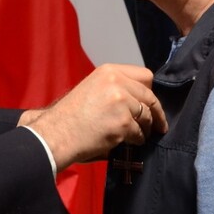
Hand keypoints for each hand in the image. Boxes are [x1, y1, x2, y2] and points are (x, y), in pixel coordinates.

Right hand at [18, 64, 167, 171]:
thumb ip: (115, 87)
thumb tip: (139, 99)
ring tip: (137, 135)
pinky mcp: (123, 123)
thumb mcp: (92, 88)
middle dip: (156, 113)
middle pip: (149, 96)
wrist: (56, 133)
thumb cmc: (70, 116)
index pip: (145, 76)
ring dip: (145, 128)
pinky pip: (139, 133)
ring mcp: (121, 102)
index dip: (148, 91)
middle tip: (158, 124)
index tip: (150, 102)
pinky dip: (136, 140)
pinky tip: (126, 142)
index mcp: (109, 71)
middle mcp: (116, 82)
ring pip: (147, 116)